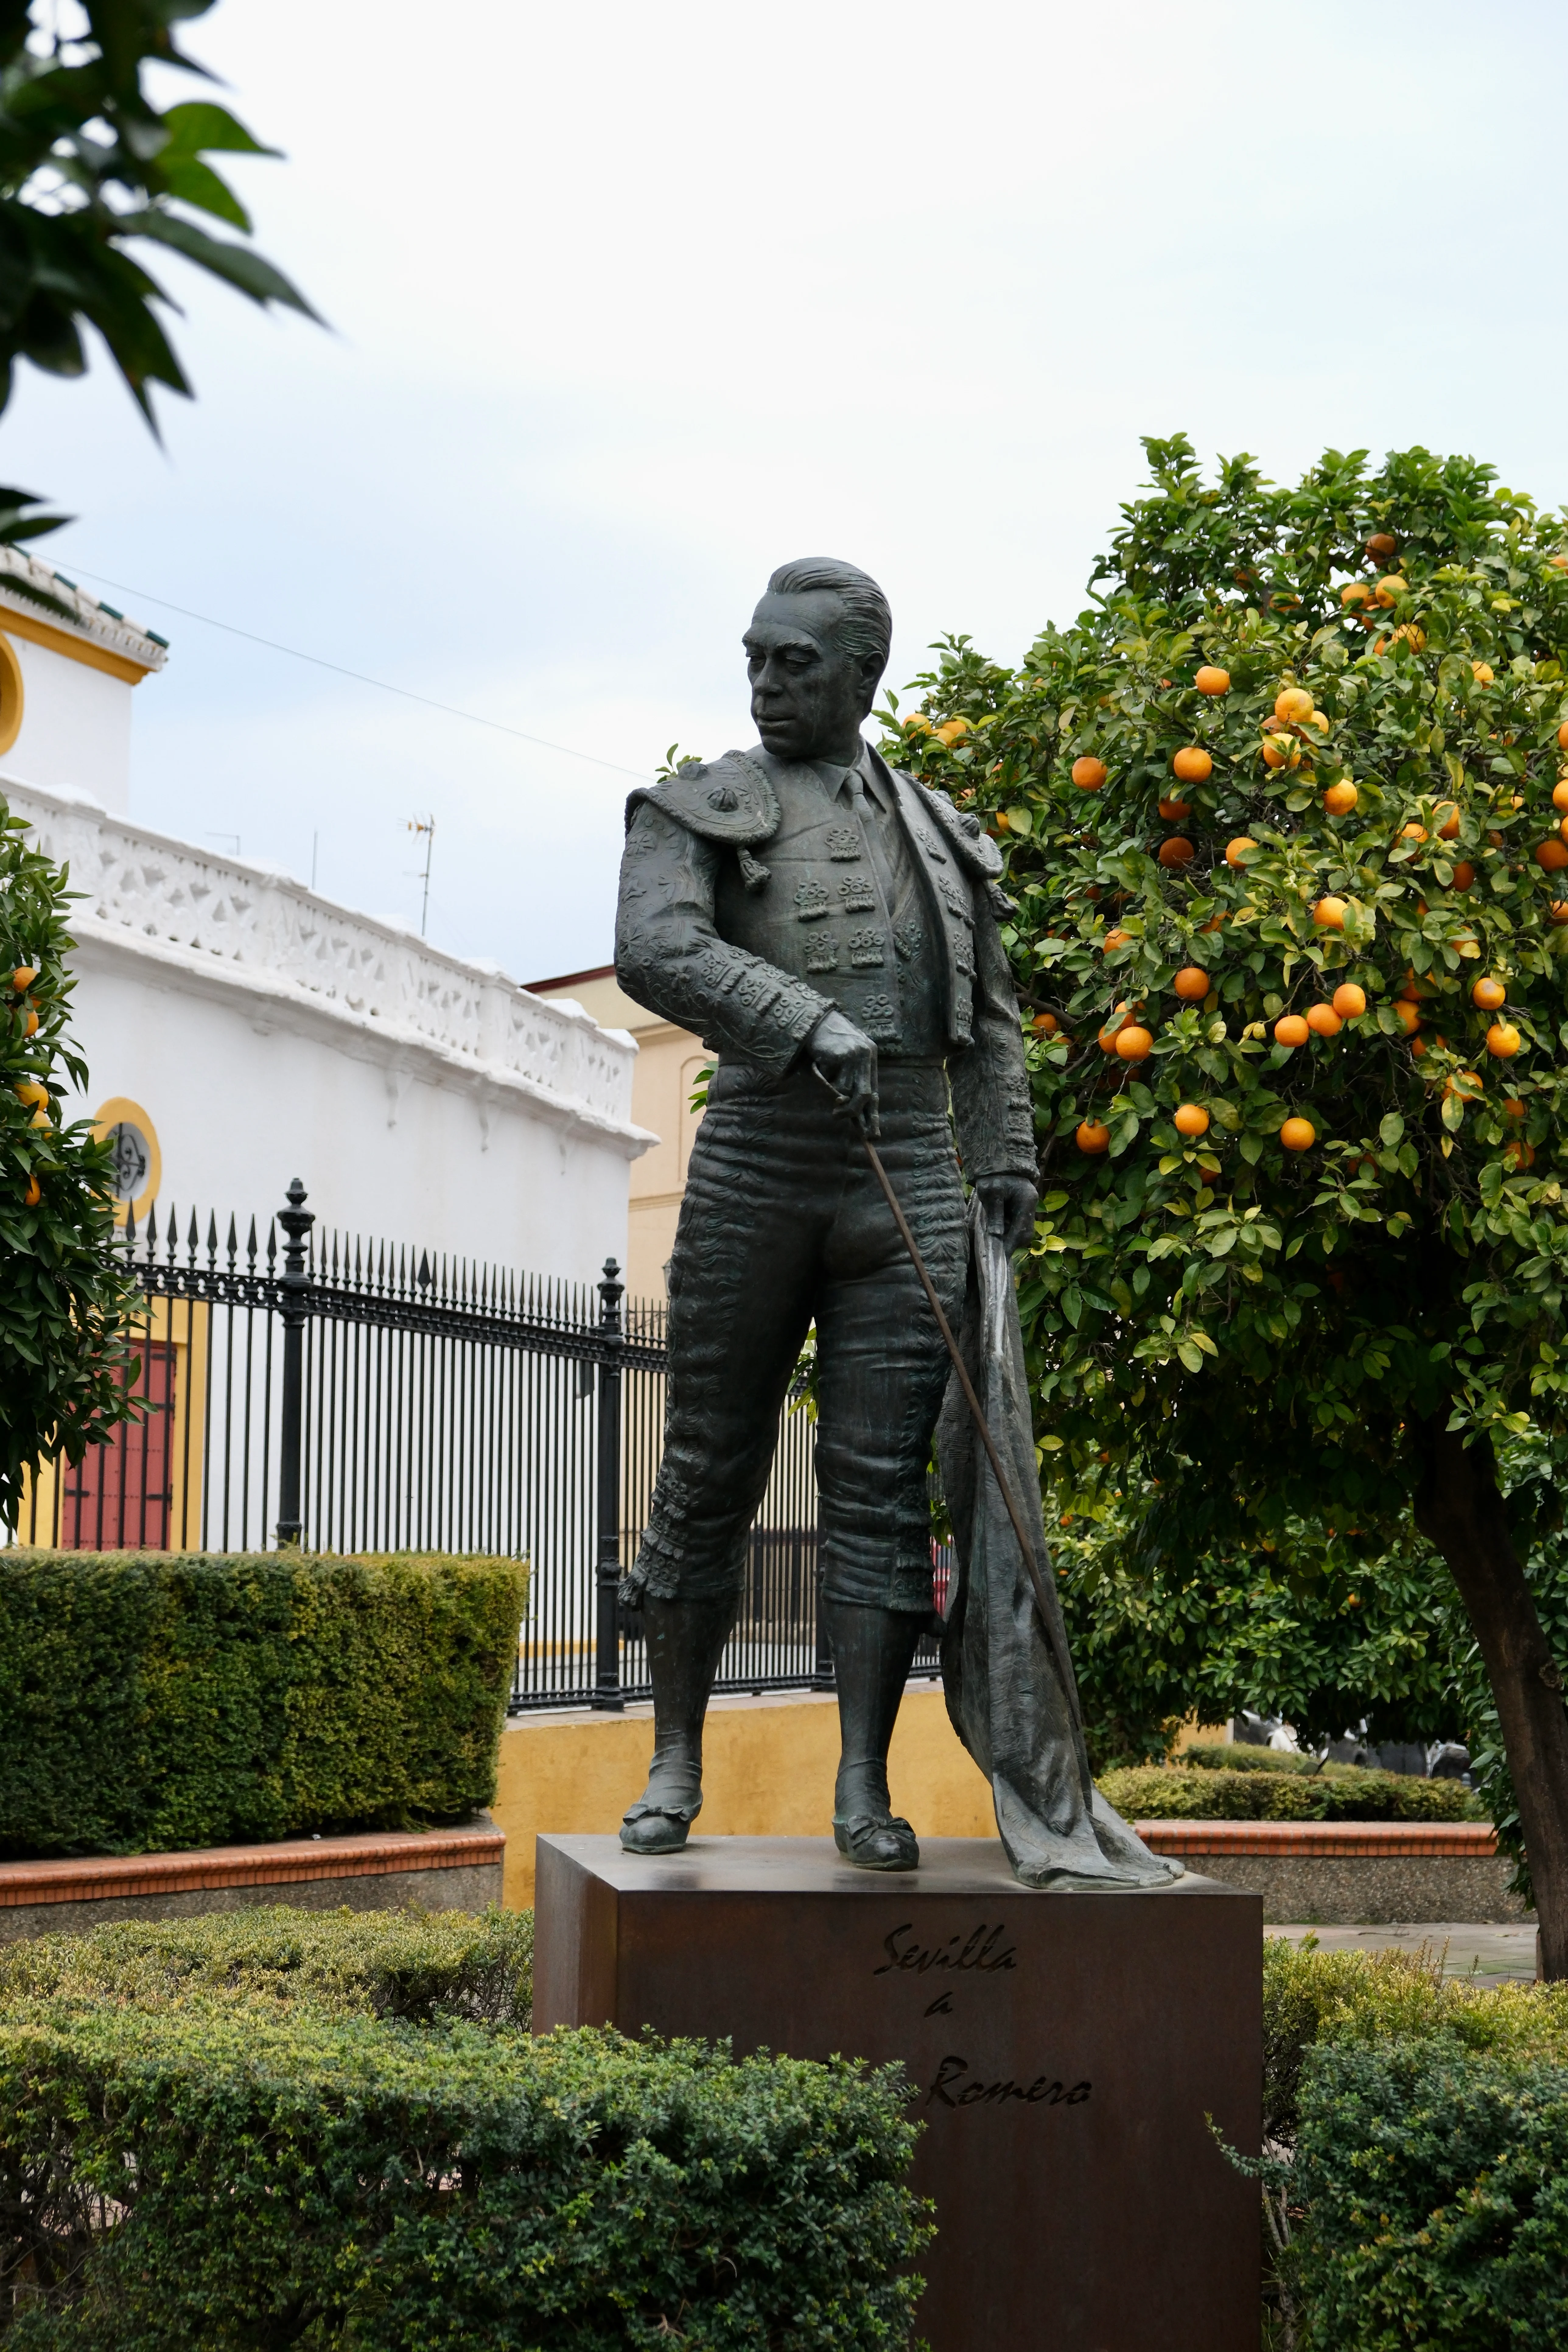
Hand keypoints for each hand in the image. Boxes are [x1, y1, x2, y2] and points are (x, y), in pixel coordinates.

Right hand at [809, 1008, 878, 1133]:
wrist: (812, 1020)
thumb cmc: (825, 1044)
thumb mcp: (841, 1064)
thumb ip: (848, 1083)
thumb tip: (850, 1112)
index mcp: (870, 1057)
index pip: (874, 1093)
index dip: (873, 1115)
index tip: (872, 1134)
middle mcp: (867, 1055)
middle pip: (865, 1095)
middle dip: (850, 1110)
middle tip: (836, 1115)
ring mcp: (856, 1054)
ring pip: (844, 1089)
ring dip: (829, 1088)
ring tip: (821, 1069)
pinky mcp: (842, 1055)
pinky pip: (829, 1080)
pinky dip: (820, 1076)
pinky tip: (818, 1060)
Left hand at [978, 1175, 1037, 1254]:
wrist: (998, 1164)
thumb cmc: (993, 1176)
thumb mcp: (991, 1192)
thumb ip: (995, 1214)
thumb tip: (997, 1236)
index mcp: (1026, 1201)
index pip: (1021, 1229)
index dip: (1011, 1244)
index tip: (999, 1256)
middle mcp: (1030, 1206)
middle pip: (1025, 1233)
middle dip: (1010, 1243)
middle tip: (995, 1251)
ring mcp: (1027, 1208)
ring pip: (1021, 1231)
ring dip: (1008, 1238)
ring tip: (993, 1242)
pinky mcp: (1021, 1209)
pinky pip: (1016, 1225)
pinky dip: (1007, 1231)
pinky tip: (996, 1232)